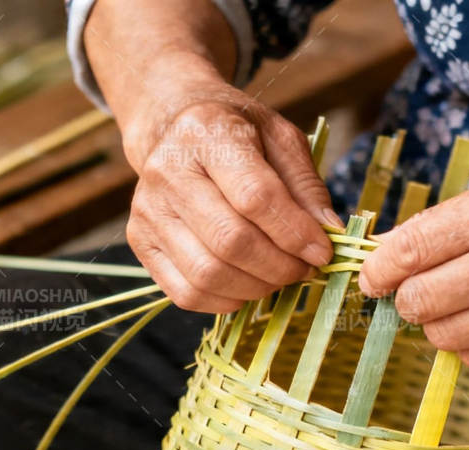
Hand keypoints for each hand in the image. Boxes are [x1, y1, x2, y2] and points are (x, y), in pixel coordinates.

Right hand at [123, 76, 341, 313]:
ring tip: (279, 275)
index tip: (323, 252)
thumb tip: (328, 232)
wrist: (175, 129)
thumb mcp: (281, 139)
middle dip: (279, 266)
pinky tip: (248, 283)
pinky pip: (186, 293)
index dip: (294, 233)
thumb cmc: (237, 135)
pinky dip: (226, 300)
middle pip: (230, 241)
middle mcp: (167, 171)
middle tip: (304, 268)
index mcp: (206, 133)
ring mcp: (148, 210)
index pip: (254, 196)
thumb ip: (306, 185)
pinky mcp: (140, 241)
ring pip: (207, 274)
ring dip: (256, 287)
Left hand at [357, 166, 468, 370]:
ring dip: (441, 322)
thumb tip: (385, 258)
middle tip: (422, 288)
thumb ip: (446, 224)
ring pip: (443, 337)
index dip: (378, 270)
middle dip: (409, 298)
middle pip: (418, 303)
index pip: (410, 251)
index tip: (373, 277)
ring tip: (466, 299)